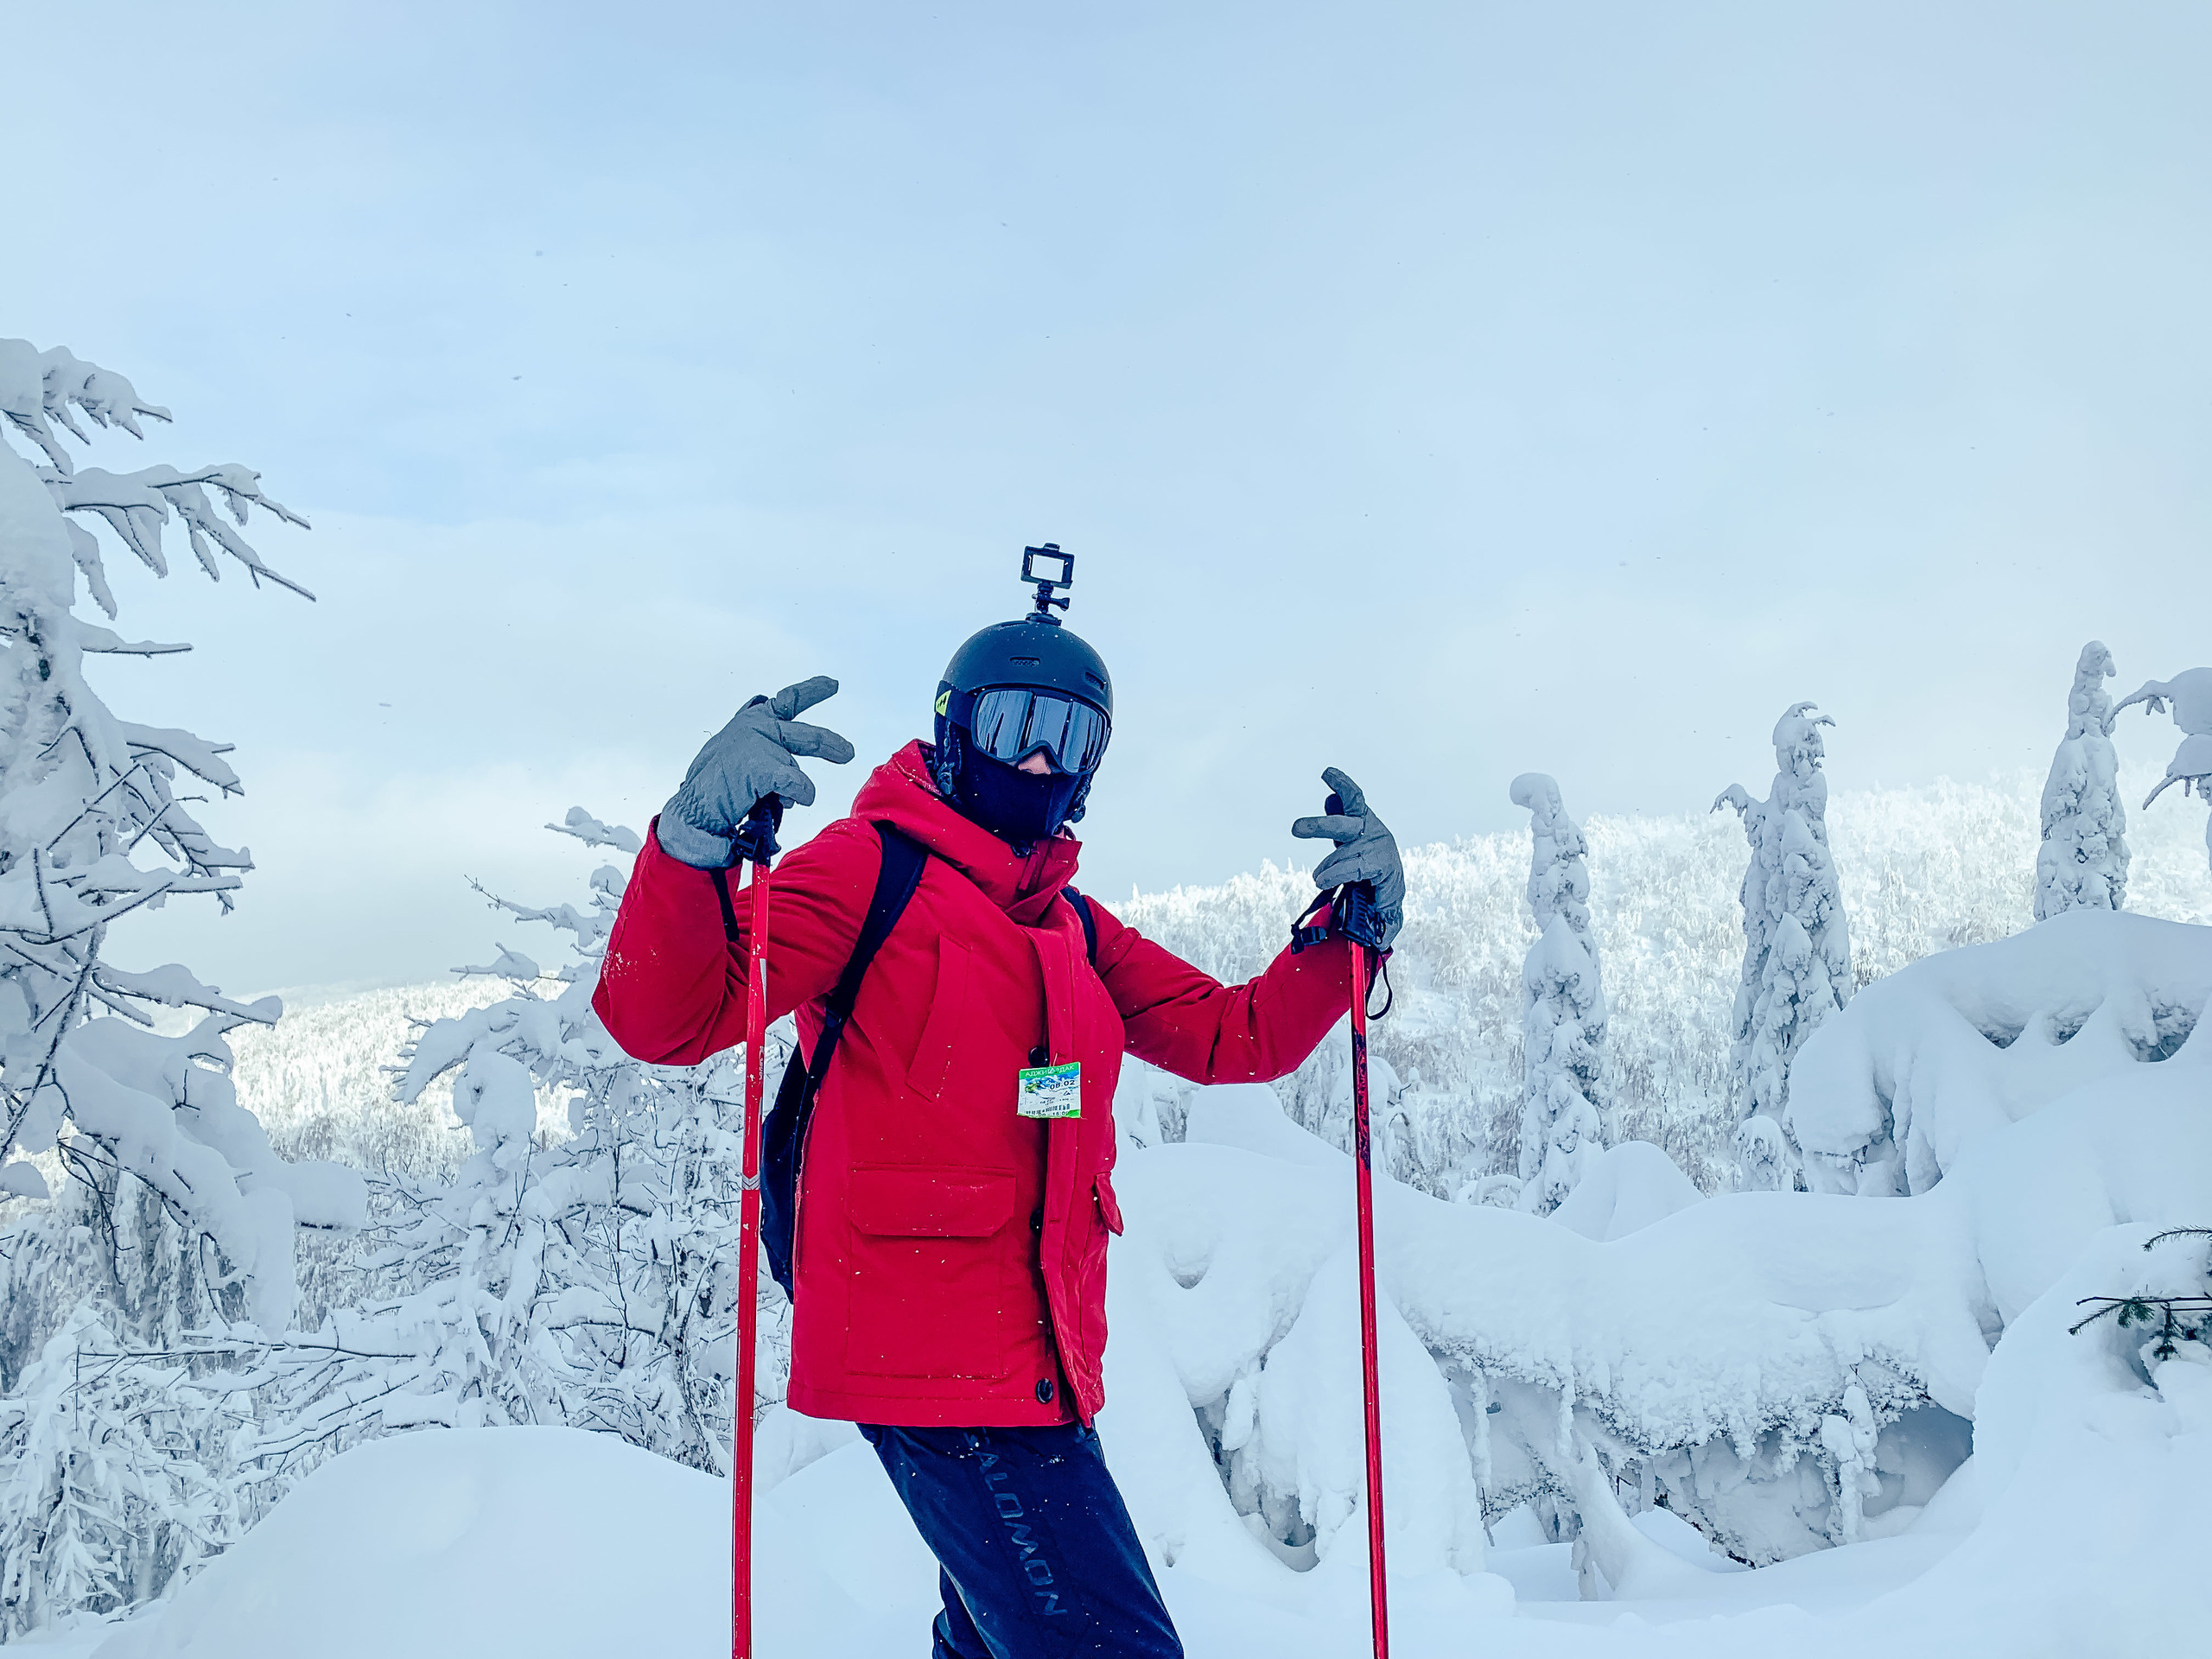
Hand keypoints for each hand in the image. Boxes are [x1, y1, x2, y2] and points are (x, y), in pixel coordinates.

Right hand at [657, 676, 855, 868]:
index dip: (812, 690)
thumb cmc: (715, 788)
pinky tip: (794, 800)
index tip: (831, 684)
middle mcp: (756, 727)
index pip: (787, 701)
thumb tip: (796, 783)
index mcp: (751, 722)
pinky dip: (800, 794)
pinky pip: (798, 783)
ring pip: (797, 767)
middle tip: (847, 753)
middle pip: (806, 736)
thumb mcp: (740, 760)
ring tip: (783, 799)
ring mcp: (758, 743)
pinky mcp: (762, 765)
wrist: (695, 810)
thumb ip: (768, 757)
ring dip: (795, 788)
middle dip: (829, 745)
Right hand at [1290, 767, 1403, 948]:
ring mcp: (1370, 827)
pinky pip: (1351, 797)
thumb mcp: (1386, 913)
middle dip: (1331, 844)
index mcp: (1387, 865)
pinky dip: (1340, 785)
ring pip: (1348, 818)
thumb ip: (1384, 925)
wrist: (1387, 877)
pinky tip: (1328, 774)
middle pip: (1356, 837)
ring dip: (1322, 823)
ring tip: (1297, 829)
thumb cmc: (1383, 895)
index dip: (1341, 869)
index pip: (1364, 862)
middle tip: (1310, 863)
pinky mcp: (1359, 816)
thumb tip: (1380, 940)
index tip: (1318, 879)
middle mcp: (1380, 842)